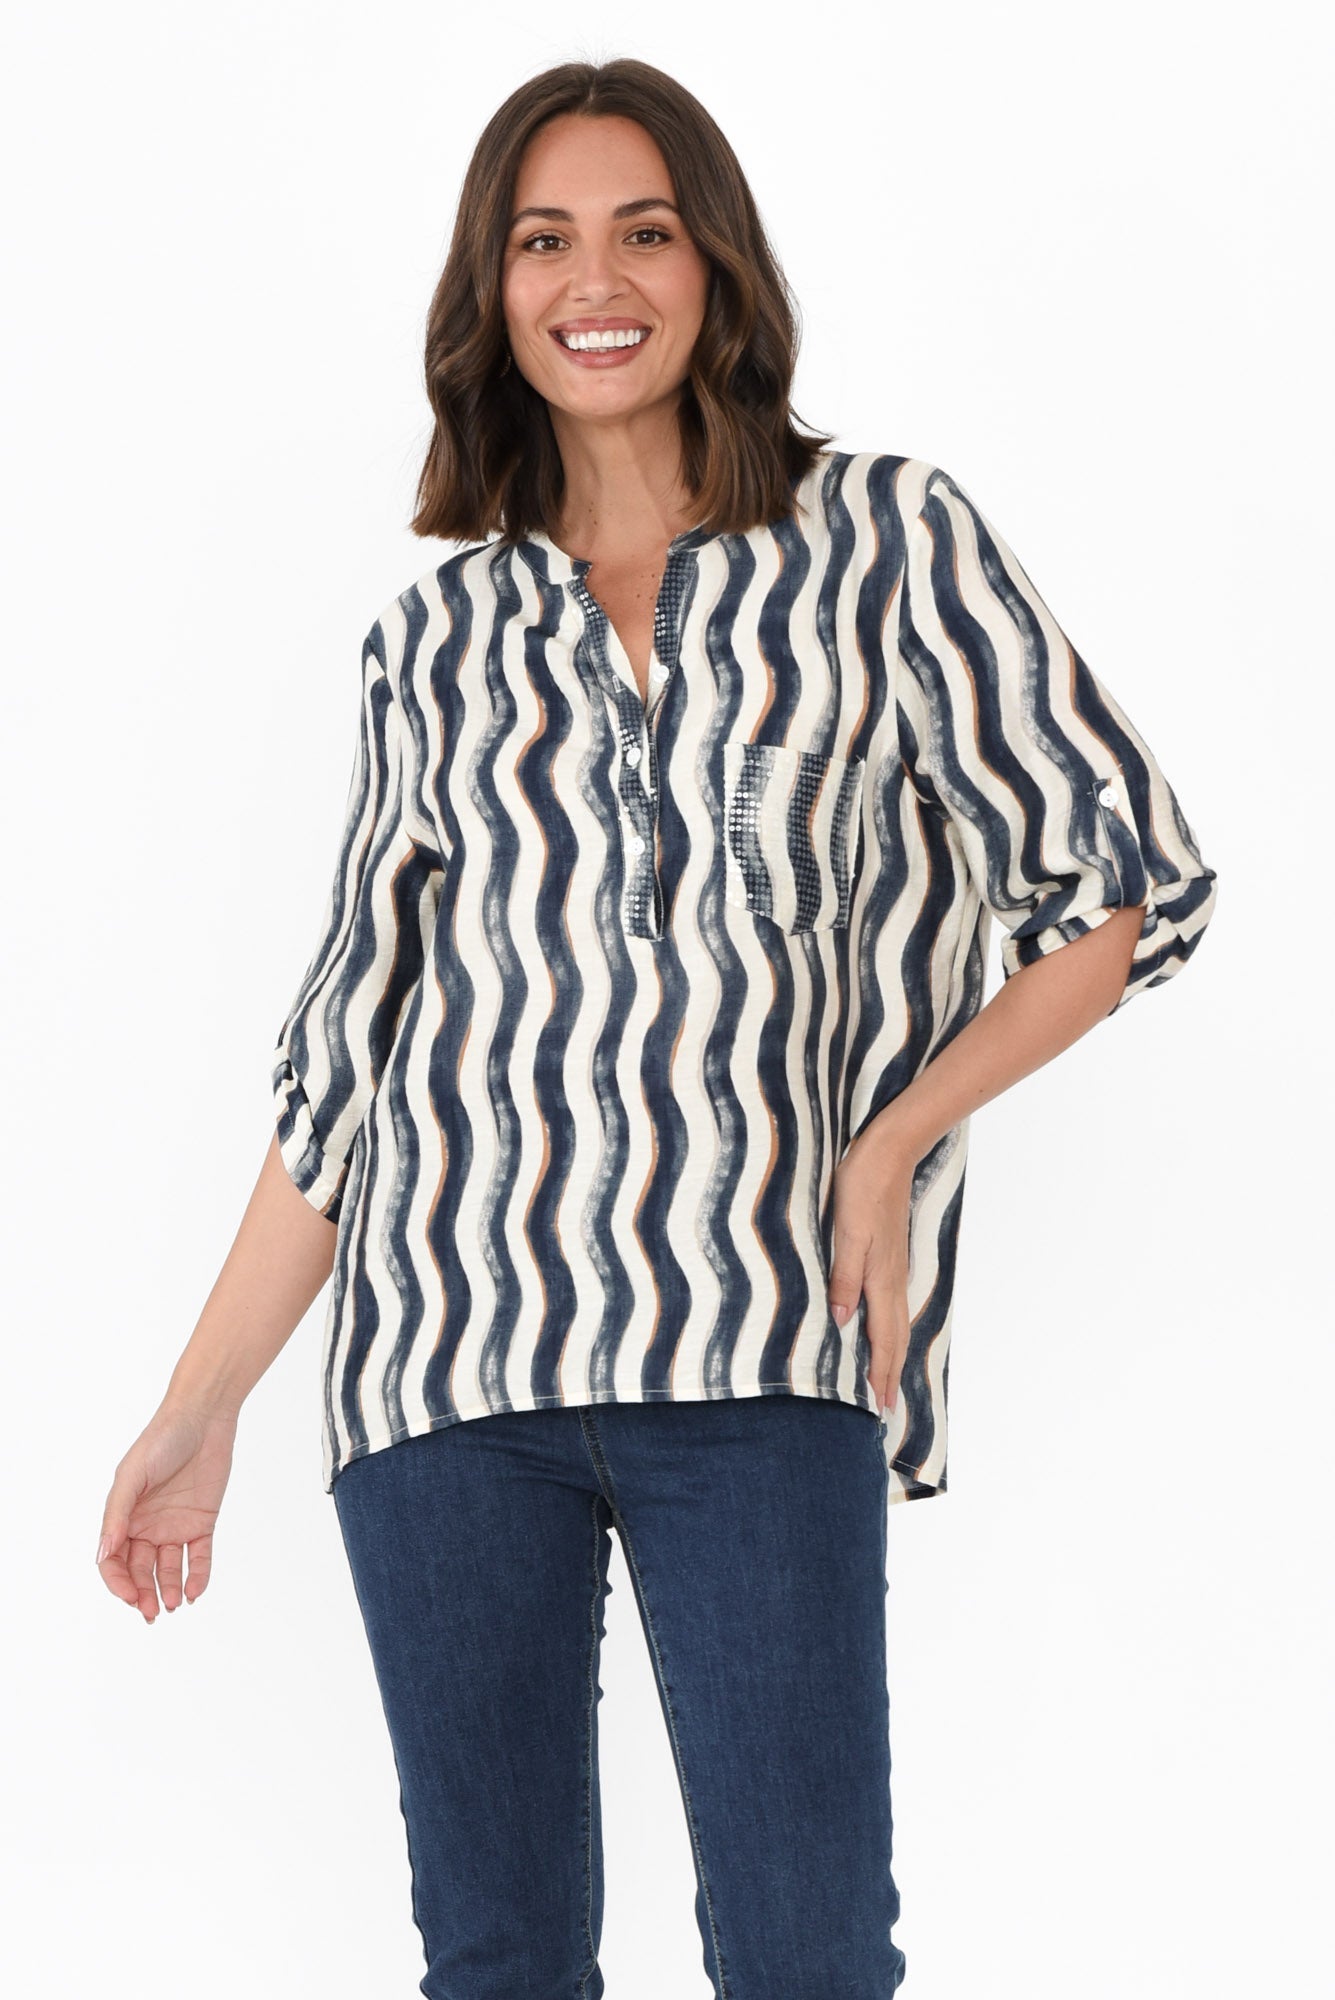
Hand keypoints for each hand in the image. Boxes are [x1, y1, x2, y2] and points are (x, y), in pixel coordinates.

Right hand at [94, 1401, 237, 1622]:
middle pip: (140, 1570)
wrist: (203, 1418)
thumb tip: (103, 1554)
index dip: (118, 1582)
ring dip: (169, 1589)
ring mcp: (174, 1525)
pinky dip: (197, 1576)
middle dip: (143, 1594)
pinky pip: (198, 1556)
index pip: (114, 1560)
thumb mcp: (132, 1475)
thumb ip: (117, 1514)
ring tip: (175, 1604)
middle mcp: (147, 1525)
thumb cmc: (161, 1439)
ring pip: (168, 1569)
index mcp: (124, 1516)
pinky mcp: (202, 1522)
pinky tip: (195, 1591)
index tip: (129, 1597)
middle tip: (152, 1612)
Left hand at [828, 1125, 915, 1414]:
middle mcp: (891, 1279)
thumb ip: (843, 1276)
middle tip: (886, 1409)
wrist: (889, 1152)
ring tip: (885, 1379)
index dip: (880, 1374)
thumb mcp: (847, 1231)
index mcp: (880, 1278)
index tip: (880, 1409)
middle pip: (894, 1338)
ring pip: (895, 1322)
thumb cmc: (862, 1187)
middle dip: (889, 1374)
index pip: (883, 1338)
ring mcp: (893, 1267)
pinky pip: (890, 1304)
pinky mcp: (888, 1255)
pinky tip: (880, 1328)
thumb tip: (840, 1321)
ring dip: (890, 1354)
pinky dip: (888, 1328)